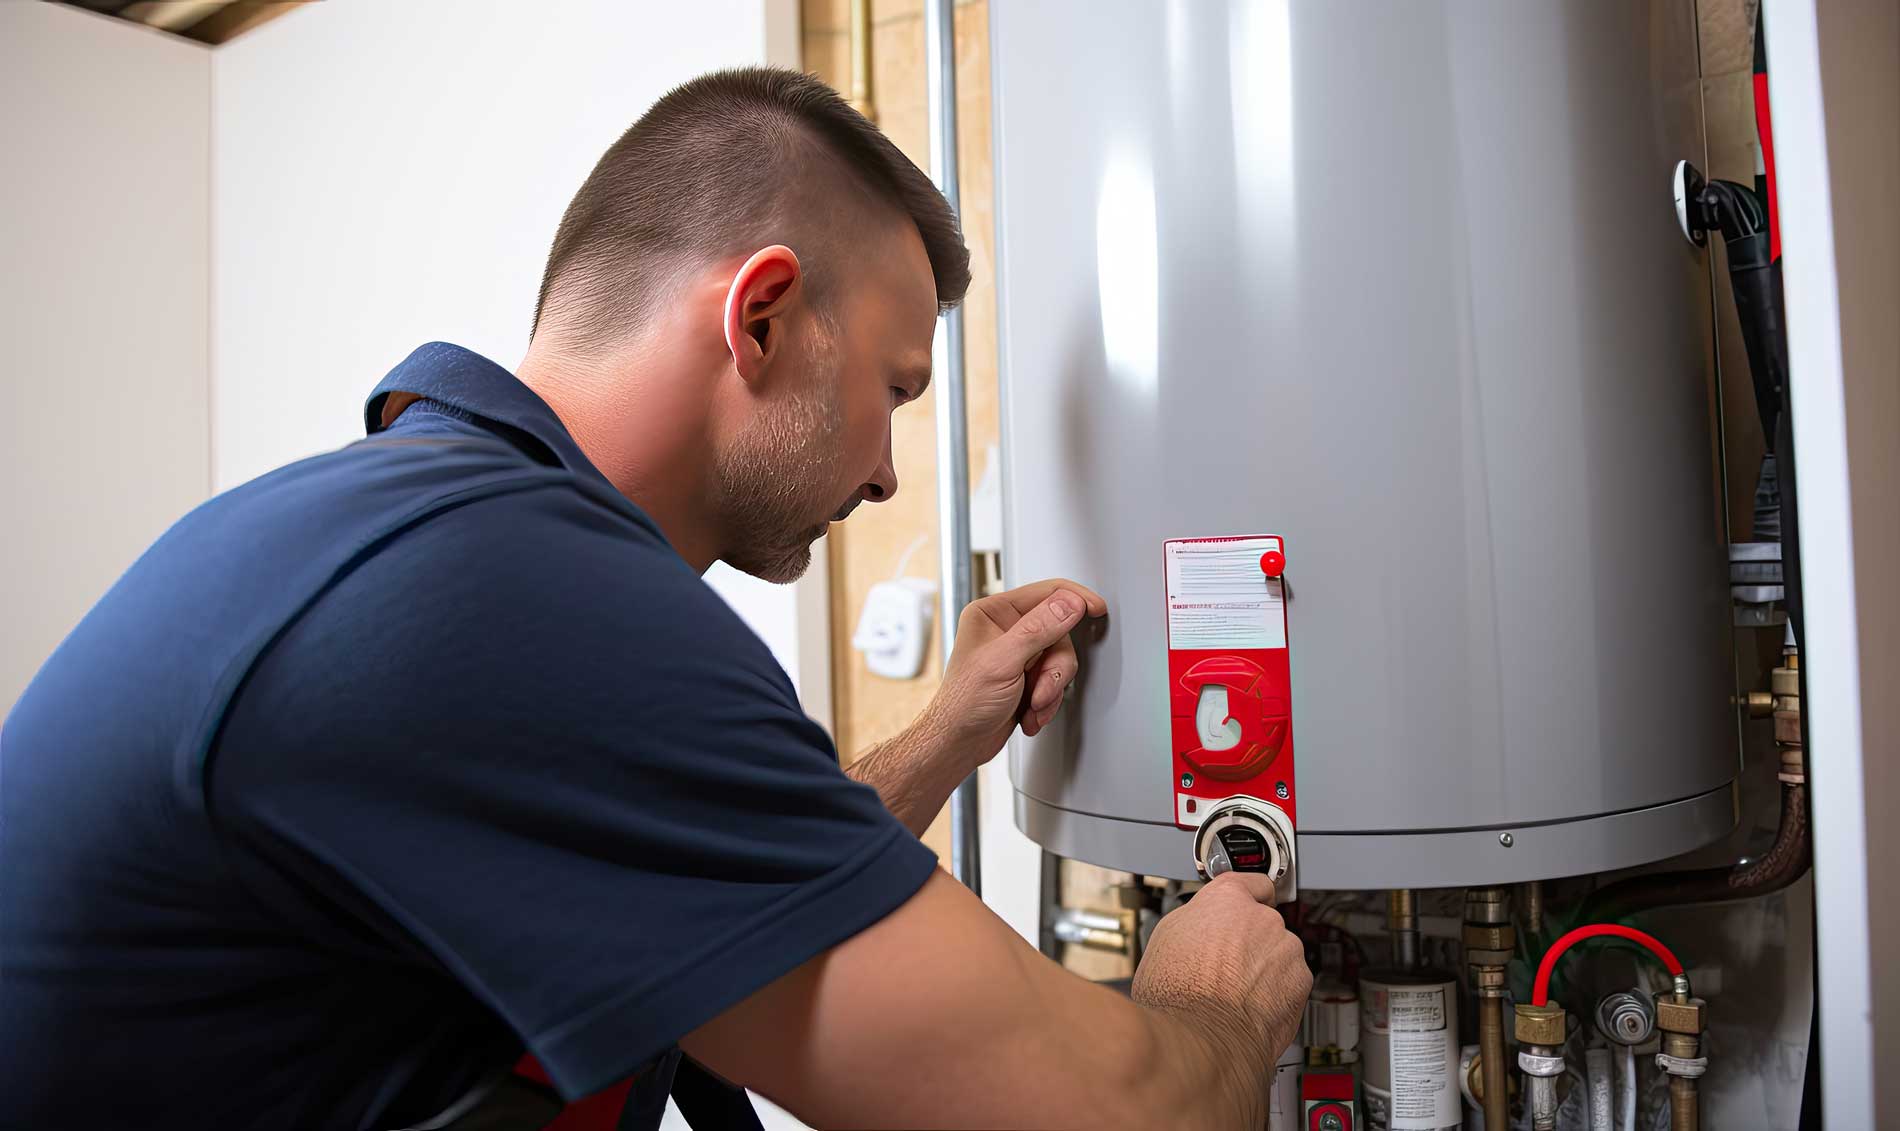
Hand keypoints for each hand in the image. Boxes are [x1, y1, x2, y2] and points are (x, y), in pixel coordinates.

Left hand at [923, 578, 1107, 768]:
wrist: (959, 742)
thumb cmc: (963, 703)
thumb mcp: (1004, 661)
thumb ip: (1039, 629)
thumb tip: (1069, 603)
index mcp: (993, 613)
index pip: (1045, 592)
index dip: (1074, 600)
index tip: (1096, 608)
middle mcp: (1006, 629)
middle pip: (1058, 634)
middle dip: (1054, 669)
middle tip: (1041, 688)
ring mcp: (1018, 654)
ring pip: (1059, 661)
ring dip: (1050, 689)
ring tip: (1032, 704)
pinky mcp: (1026, 676)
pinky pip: (1055, 681)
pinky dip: (1046, 701)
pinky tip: (1028, 712)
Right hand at [1132, 873, 1311, 1105]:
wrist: (1201, 1038)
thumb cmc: (1177, 994)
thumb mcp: (1165, 939)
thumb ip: (1195, 921)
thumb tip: (1199, 924)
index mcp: (1227, 900)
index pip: (1251, 881)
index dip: (1250, 894)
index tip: (1253, 897)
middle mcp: (1262, 919)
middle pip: (1262, 923)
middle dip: (1249, 942)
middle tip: (1223, 966)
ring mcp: (1285, 950)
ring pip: (1278, 954)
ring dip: (1264, 968)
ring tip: (1234, 992)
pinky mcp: (1301, 983)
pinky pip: (1291, 982)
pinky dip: (1277, 992)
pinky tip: (1250, 1006)